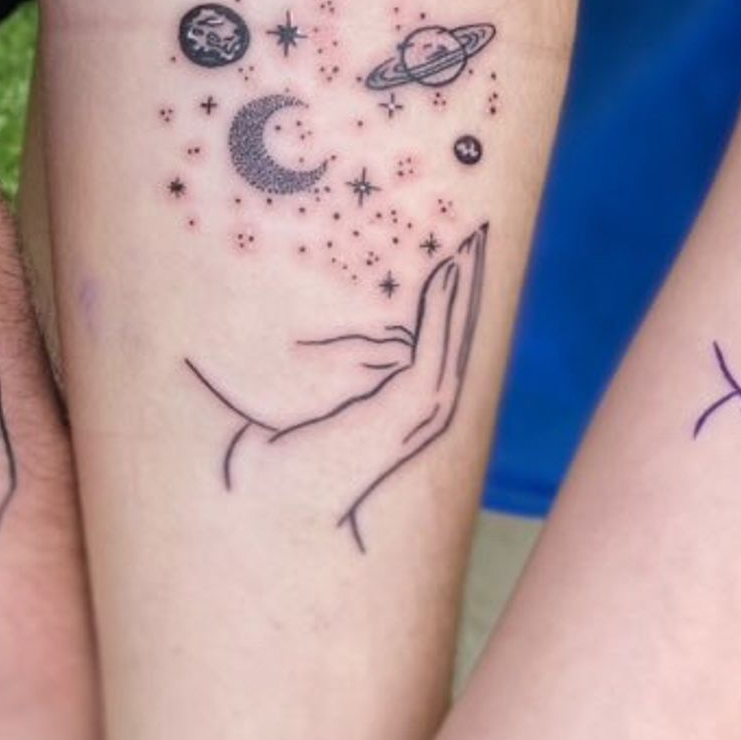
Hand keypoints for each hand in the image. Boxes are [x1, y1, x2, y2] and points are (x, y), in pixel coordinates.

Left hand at [189, 225, 487, 548]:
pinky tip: (445, 269)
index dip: (448, 297)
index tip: (452, 252)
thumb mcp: (290, 394)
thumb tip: (298, 323)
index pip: (439, 340)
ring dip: (464, 284)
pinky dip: (444, 306)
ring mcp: (422, 415)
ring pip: (453, 335)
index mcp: (403, 407)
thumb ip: (311, 366)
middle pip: (456, 332)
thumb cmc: (266, 459)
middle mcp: (423, 413)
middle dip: (466, 280)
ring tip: (471, 238)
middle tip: (478, 230)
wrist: (261, 509)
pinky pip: (436, 347)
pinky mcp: (411, 412)